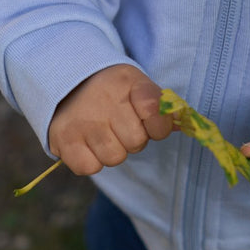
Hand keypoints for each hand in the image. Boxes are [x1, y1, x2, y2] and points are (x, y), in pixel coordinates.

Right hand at [48, 64, 172, 175]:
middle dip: (132, 139)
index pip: (156, 110)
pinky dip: (91, 160)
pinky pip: (90, 168)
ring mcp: (82, 120)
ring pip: (115, 158)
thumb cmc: (112, 91)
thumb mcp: (138, 86)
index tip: (148, 120)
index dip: (157, 124)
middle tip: (119, 125)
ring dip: (112, 151)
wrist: (66, 83)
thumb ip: (162, 106)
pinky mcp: (63, 140)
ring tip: (103, 133)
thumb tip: (186, 124)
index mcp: (128, 82)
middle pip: (136, 142)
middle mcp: (105, 100)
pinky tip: (87, 143)